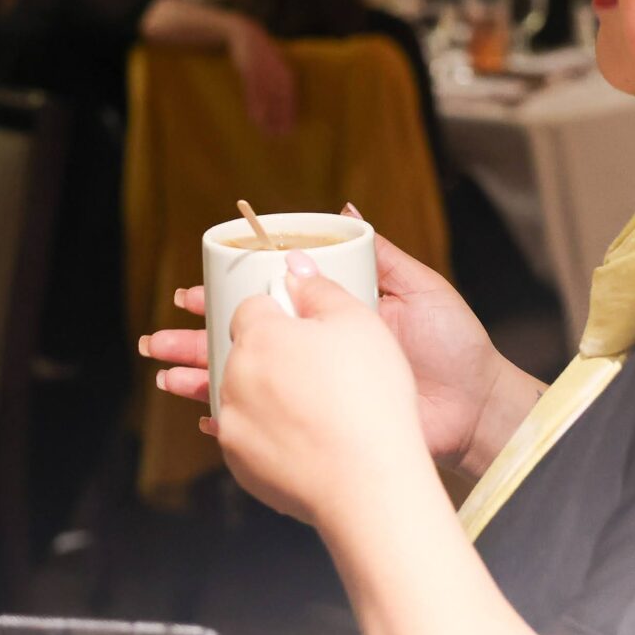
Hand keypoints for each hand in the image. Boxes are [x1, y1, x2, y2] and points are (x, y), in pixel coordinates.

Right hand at [141, 207, 511, 469]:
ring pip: (246, 381)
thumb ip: (379, 251)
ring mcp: (317, 390)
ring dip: (203, 379)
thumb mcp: (418, 286)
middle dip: (195, 340)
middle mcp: (316, 352)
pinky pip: (269, 424)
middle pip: (244, 342)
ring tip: (167, 378)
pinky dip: (236, 422)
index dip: (226, 296)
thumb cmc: (453, 346)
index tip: (190, 292)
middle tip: (157, 341)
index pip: (266, 302)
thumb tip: (343, 209)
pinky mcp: (324, 425)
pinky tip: (206, 419)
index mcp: (330, 315)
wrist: (476, 406)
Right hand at [224, 15, 297, 135]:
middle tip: (279, 136)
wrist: (244, 34)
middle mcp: (278, 71)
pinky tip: (255, 117)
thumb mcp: (272, 67)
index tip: (289, 131)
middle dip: (281, 118)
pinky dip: (255, 105)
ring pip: (267, 98)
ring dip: (268, 115)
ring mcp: (264, 70)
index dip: (290, 114)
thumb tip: (283, 105)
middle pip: (281, 100)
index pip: (291, 98)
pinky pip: (253, 91)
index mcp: (286, 72)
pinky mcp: (250, 68)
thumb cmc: (260, 55)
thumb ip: (278, 84)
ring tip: (267, 131)